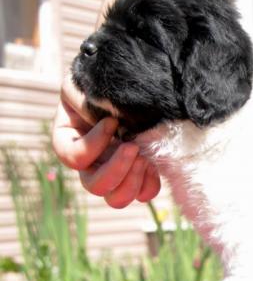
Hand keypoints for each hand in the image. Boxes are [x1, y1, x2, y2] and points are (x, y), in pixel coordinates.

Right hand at [52, 74, 160, 207]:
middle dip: (116, 169)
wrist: (136, 82)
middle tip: (133, 147)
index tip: (112, 122)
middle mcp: (91, 161)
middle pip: (95, 187)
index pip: (72, 157)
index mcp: (70, 139)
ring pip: (118, 199)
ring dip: (132, 180)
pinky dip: (149, 184)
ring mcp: (116, 170)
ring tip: (144, 157)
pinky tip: (153, 163)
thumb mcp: (90, 84)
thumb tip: (109, 122)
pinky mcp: (140, 173)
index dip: (93, 144)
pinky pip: (144, 193)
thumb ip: (87, 101)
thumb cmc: (109, 81)